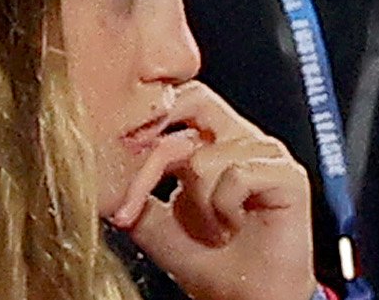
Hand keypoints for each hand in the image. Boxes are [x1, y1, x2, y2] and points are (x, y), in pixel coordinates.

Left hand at [108, 83, 319, 299]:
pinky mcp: (287, 175)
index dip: (140, 122)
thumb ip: (126, 181)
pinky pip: (236, 175)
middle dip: (160, 147)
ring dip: (197, 202)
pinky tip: (233, 226)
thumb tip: (91, 156)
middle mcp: (235, 135)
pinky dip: (223, 208)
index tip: (114, 152)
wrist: (242, 298)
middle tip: (147, 182)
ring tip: (211, 226)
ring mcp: (264, 153)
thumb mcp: (148, 215)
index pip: (168, 100)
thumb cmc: (203, 260)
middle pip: (192, 99)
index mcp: (205, 136)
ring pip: (204, 155)